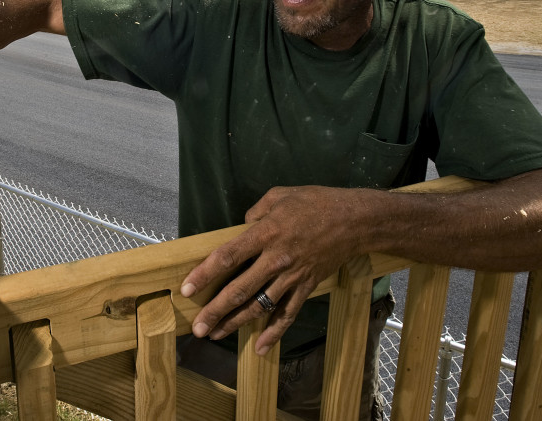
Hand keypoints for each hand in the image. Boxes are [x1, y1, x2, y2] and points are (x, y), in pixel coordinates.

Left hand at [179, 185, 370, 355]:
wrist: (355, 220)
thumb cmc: (316, 202)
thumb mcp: (280, 195)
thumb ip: (256, 211)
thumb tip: (243, 227)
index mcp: (265, 233)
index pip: (227, 257)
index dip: (205, 275)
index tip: (187, 289)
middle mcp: (276, 259)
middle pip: (239, 289)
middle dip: (215, 310)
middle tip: (197, 327)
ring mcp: (292, 276)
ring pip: (260, 306)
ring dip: (236, 323)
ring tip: (215, 335)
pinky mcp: (307, 286)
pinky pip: (288, 314)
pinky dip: (274, 333)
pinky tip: (260, 347)